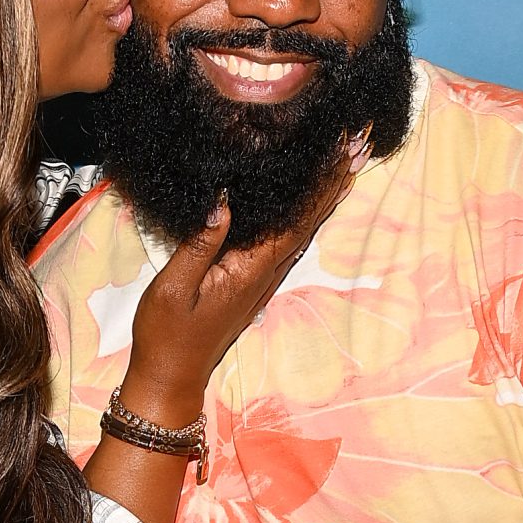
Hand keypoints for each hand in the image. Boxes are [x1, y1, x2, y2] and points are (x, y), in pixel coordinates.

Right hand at [125, 136, 365, 424]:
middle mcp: (263, 276)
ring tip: (347, 164)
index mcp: (248, 271)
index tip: (342, 151)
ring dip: (324, 197)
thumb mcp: (172, 288)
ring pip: (302, 232)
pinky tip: (310, 205)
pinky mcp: (251, 286)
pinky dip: (305, 218)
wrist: (170, 379)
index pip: (295, 220)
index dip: (321, 185)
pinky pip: (287, 243)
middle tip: (358, 143)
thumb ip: (199, 244)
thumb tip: (223, 199)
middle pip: (308, 221)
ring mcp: (260, 282)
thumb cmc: (165, 336)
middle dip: (333, 182)